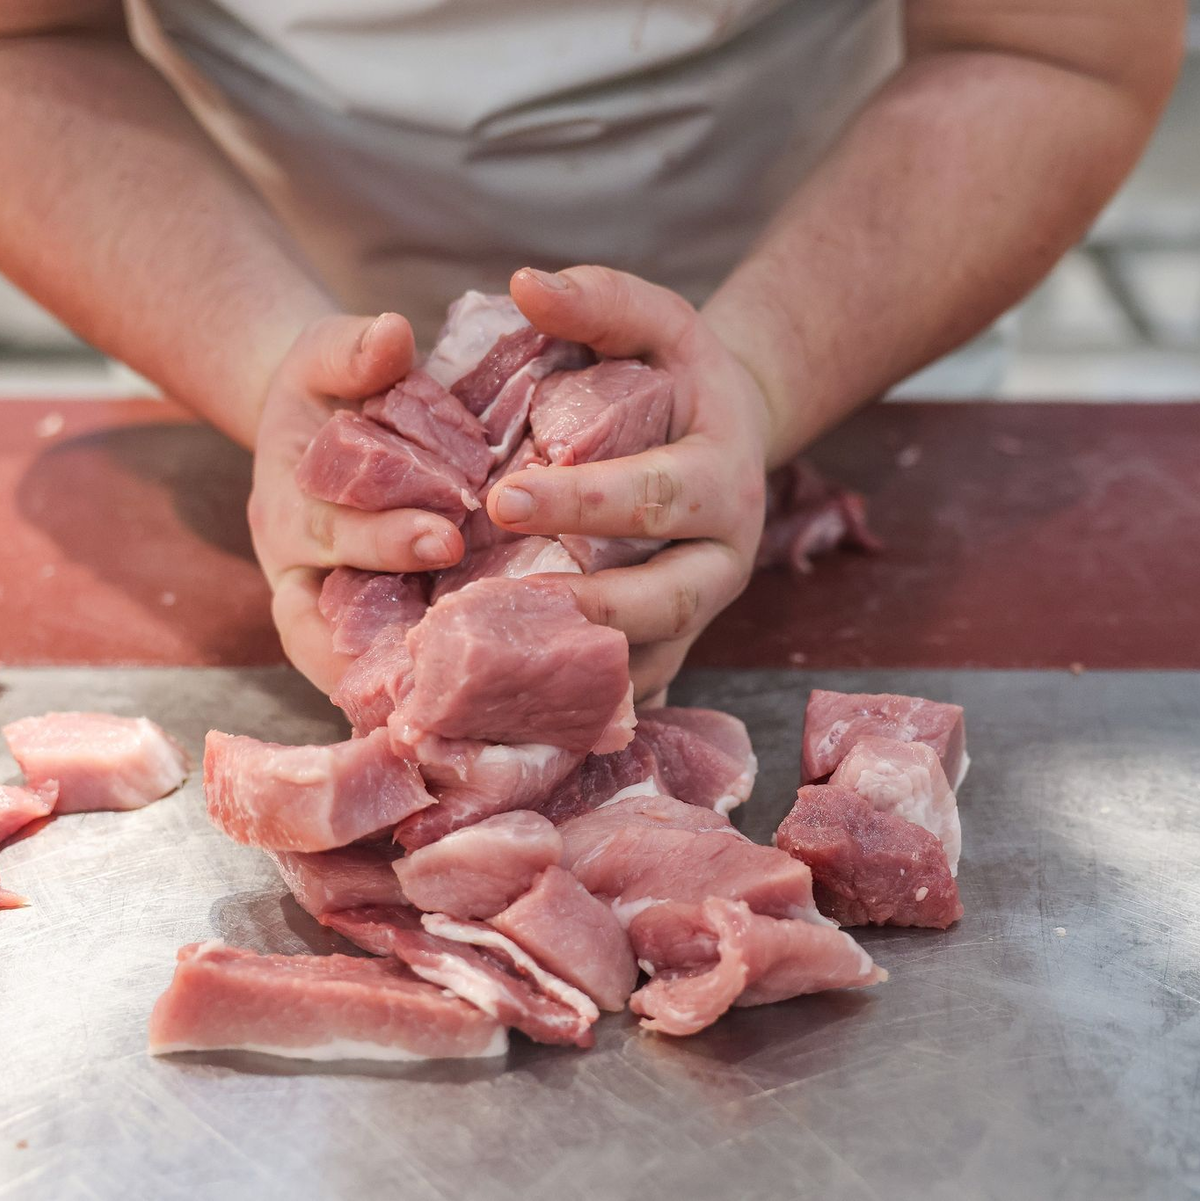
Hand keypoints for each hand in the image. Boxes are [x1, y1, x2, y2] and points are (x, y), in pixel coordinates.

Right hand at [248, 313, 464, 692]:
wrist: (318, 428)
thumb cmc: (325, 394)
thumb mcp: (326, 357)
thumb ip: (352, 349)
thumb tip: (393, 335)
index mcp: (294, 509)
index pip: (329, 535)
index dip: (380, 541)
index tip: (443, 534)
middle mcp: (308, 572)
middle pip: (346, 606)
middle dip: (419, 617)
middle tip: (493, 618)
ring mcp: (337, 603)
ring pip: (358, 655)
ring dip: (409, 674)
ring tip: (477, 695)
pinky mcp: (372, 619)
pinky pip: (383, 663)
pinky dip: (419, 683)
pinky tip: (481, 702)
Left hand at [491, 266, 772, 701]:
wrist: (729, 437)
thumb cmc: (680, 378)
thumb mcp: (656, 323)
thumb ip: (599, 300)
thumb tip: (525, 285)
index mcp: (721, 479)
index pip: (654, 496)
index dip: (584, 501)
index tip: (504, 497)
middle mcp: (723, 558)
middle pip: (664, 599)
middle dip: (582, 604)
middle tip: (491, 601)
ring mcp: (702, 612)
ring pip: (650, 658)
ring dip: (576, 669)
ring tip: (491, 668)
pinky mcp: (676, 645)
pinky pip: (636, 686)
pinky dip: (581, 701)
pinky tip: (514, 706)